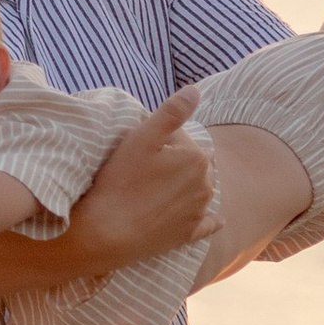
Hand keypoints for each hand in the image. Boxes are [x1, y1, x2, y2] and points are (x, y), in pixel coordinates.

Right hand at [64, 90, 217, 273]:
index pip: (179, 138)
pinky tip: (216, 220)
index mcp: (197, 157)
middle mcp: (205, 184)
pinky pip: (208, 224)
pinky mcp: (189, 234)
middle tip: (144, 171)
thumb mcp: (142, 137)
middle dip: (175, 162)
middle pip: (191, 163)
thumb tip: (196, 90)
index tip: (138, 151)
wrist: (107, 232)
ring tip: (158, 190)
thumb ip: (172, 111)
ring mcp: (199, 212)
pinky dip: (211, 220)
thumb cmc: (121, 181)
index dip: (157, 141)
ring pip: (199, 189)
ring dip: (186, 186)